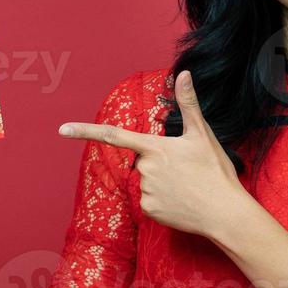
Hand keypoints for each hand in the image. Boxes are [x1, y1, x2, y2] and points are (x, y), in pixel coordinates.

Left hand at [58, 70, 251, 240]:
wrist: (224, 213)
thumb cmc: (215, 172)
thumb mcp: (202, 135)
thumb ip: (188, 103)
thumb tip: (183, 74)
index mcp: (154, 148)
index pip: (114, 135)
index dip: (85, 131)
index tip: (62, 129)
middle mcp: (145, 169)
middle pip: (143, 161)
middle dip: (160, 163)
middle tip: (187, 171)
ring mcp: (145, 192)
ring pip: (147, 181)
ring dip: (163, 182)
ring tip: (188, 187)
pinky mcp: (149, 211)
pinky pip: (150, 201)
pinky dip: (164, 200)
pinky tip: (182, 202)